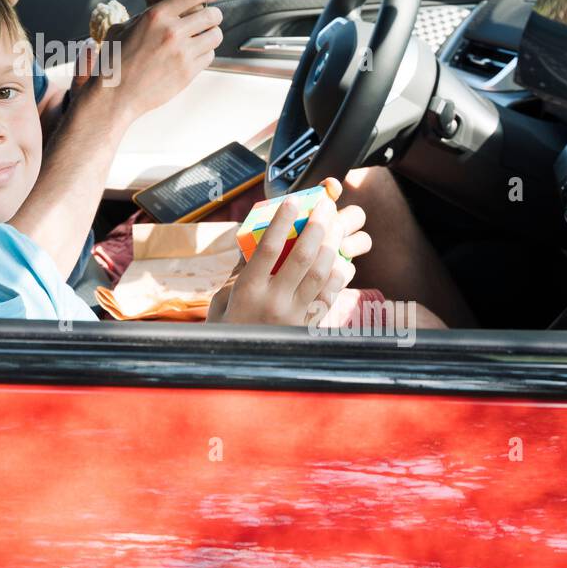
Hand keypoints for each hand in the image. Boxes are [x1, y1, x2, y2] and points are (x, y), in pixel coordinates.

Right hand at [84, 0, 222, 124]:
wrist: (115, 95)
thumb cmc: (114, 62)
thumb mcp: (121, 29)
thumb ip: (143, 18)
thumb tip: (159, 13)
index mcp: (155, 16)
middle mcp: (172, 32)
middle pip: (211, 16)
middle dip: (214, 15)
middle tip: (211, 17)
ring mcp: (182, 54)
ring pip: (215, 36)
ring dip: (212, 34)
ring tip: (204, 37)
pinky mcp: (188, 72)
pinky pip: (209, 56)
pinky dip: (205, 53)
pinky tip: (195, 54)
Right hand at [207, 179, 371, 325]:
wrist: (241, 366)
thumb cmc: (227, 330)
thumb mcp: (224, 298)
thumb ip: (239, 271)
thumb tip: (253, 241)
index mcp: (248, 290)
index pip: (268, 247)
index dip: (281, 221)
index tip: (291, 201)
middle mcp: (273, 301)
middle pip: (302, 256)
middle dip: (316, 226)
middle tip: (325, 207)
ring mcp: (294, 315)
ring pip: (321, 273)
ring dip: (332, 246)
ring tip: (335, 227)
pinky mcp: (307, 327)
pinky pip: (330, 295)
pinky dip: (338, 275)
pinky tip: (342, 261)